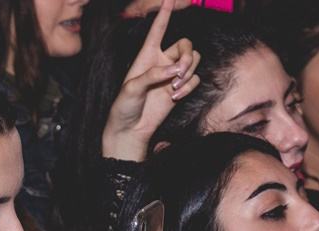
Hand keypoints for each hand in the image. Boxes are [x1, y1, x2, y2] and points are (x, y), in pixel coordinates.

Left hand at [102, 0, 200, 160]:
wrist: (130, 130)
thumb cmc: (124, 107)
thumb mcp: (132, 88)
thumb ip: (153, 75)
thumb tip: (176, 70)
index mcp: (146, 56)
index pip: (158, 29)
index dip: (165, 13)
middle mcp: (161, 62)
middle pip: (186, 44)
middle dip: (188, 56)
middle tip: (180, 71)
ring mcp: (171, 76)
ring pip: (194, 61)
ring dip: (189, 71)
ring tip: (175, 86)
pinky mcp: (179, 89)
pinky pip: (194, 79)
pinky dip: (189, 86)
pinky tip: (175, 96)